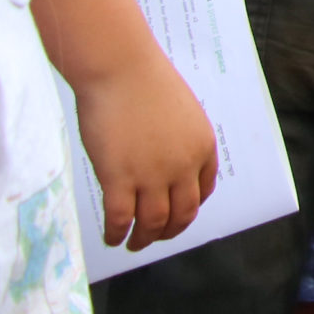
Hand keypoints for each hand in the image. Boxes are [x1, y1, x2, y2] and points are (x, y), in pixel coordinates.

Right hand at [74, 49, 217, 248]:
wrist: (121, 68)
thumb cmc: (145, 82)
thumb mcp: (181, 113)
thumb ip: (180, 141)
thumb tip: (167, 162)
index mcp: (202, 147)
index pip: (203, 191)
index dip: (189, 208)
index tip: (176, 215)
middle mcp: (183, 165)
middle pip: (182, 214)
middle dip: (169, 231)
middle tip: (154, 238)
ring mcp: (152, 174)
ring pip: (153, 223)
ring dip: (143, 239)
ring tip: (133, 244)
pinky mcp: (120, 177)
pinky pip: (121, 218)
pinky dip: (116, 234)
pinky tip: (111, 238)